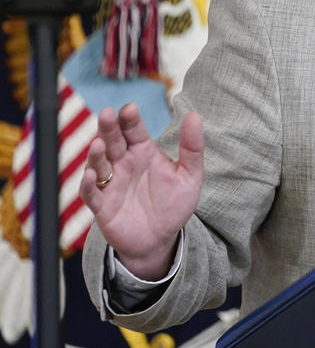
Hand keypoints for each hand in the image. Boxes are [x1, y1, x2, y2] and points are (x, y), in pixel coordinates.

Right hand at [80, 103, 203, 279]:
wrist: (161, 239)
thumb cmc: (173, 204)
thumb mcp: (189, 176)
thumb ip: (192, 148)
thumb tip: (195, 116)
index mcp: (143, 152)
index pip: (134, 130)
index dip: (130, 119)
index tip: (130, 108)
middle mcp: (123, 164)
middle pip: (112, 141)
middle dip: (109, 128)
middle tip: (108, 114)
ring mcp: (110, 184)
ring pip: (98, 164)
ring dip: (96, 154)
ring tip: (99, 144)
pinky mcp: (102, 206)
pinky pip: (91, 193)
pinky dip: (88, 184)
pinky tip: (89, 175)